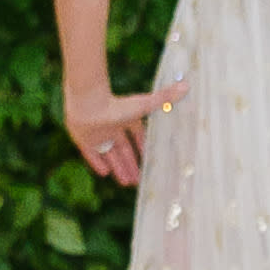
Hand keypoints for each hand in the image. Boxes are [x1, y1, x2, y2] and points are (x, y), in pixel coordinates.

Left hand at [65, 74, 185, 184]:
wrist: (88, 102)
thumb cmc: (117, 104)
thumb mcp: (144, 105)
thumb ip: (164, 98)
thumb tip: (186, 86)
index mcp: (125, 119)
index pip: (135, 136)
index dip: (141, 147)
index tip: (147, 160)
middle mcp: (111, 127)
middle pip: (123, 149)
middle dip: (130, 164)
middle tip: (137, 180)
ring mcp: (97, 134)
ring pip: (109, 155)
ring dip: (118, 168)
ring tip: (126, 183)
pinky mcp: (82, 139)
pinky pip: (91, 154)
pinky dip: (97, 163)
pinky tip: (105, 174)